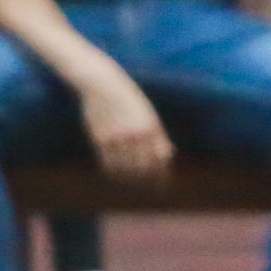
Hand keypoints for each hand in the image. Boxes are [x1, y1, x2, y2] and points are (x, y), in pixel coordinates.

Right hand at [78, 65, 173, 183]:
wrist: (101, 83)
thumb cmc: (127, 98)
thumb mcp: (148, 113)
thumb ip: (159, 134)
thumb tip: (170, 153)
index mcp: (151, 126)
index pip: (159, 159)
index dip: (161, 175)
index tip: (161, 185)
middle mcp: (136, 134)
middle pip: (143, 168)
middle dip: (145, 180)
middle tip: (144, 187)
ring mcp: (118, 137)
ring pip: (125, 168)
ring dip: (128, 177)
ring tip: (129, 180)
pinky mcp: (101, 138)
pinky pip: (109, 163)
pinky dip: (113, 171)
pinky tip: (115, 171)